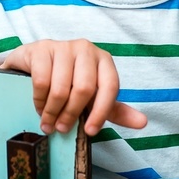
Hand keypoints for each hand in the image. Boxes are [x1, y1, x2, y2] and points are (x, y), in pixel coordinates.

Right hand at [0, 39, 147, 135]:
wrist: (35, 64)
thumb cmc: (68, 81)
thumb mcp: (93, 97)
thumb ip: (115, 110)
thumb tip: (142, 122)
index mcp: (104, 60)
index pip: (110, 86)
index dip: (101, 112)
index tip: (90, 131)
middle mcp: (86, 49)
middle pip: (84, 89)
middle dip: (72, 114)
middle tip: (62, 129)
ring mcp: (63, 46)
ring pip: (61, 88)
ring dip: (52, 112)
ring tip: (48, 121)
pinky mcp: (42, 48)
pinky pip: (42, 81)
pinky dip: (39, 101)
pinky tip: (39, 106)